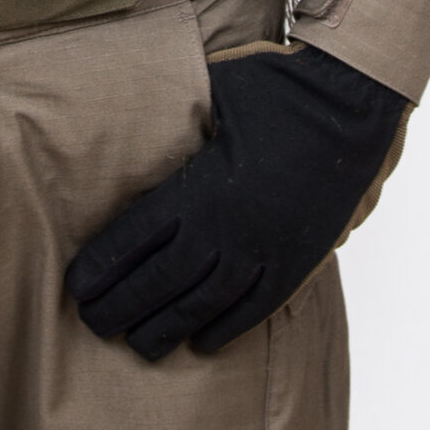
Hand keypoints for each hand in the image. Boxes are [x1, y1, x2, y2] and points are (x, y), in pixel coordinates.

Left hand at [66, 43, 406, 359]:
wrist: (352, 102)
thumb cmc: (277, 83)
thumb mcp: (213, 89)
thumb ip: (177, 113)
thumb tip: (135, 105)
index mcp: (200, 185)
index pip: (137, 238)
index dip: (104, 267)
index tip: (77, 287)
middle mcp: (226, 227)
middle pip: (162, 280)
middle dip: (123, 306)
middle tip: (93, 325)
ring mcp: (263, 249)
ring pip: (204, 303)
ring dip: (167, 327)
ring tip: (140, 345)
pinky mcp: (296, 261)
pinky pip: (254, 307)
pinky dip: (225, 328)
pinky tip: (201, 342)